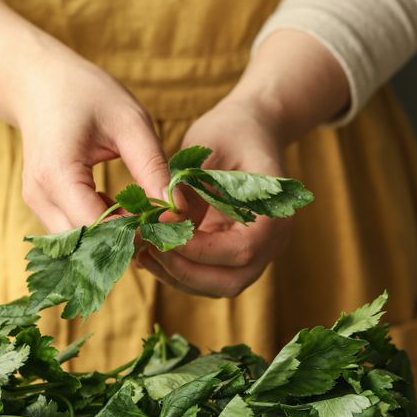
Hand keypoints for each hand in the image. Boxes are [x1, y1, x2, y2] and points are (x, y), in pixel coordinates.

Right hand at [14, 50, 169, 231]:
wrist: (37, 83)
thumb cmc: (85, 92)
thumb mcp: (129, 122)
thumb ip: (152, 167)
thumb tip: (178, 210)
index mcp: (57, 174)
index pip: (97, 226)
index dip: (133, 232)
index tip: (167, 223)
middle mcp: (40, 197)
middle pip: (86, 243)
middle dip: (124, 241)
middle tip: (160, 226)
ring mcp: (36, 204)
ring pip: (79, 243)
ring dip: (112, 237)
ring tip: (144, 216)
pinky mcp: (41, 205)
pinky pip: (73, 231)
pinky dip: (100, 228)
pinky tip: (123, 210)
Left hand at [137, 95, 291, 297]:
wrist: (248, 130)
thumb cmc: (230, 132)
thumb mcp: (209, 149)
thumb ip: (191, 189)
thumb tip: (165, 223)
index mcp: (275, 214)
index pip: (241, 250)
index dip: (198, 250)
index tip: (160, 235)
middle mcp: (270, 242)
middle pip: (229, 282)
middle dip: (183, 271)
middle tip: (146, 249)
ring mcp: (252, 254)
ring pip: (213, 286)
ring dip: (175, 276)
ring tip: (141, 252)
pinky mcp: (229, 255)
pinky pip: (204, 277)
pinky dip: (176, 271)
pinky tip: (147, 252)